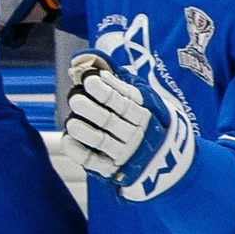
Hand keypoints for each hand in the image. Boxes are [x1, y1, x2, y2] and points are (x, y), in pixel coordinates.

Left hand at [63, 49, 195, 198]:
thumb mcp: (143, 100)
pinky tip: (67, 139)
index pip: (123, 102)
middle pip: (111, 121)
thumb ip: (119, 83)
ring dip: (85, 132)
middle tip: (74, 98)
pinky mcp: (112, 169)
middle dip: (91, 110)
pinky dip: (79, 152)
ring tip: (71, 121)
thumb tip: (94, 64)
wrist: (167, 159)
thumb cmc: (144, 120)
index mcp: (143, 114)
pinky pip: (94, 162)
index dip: (105, 91)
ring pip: (102, 142)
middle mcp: (135, 134)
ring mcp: (124, 153)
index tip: (88, 80)